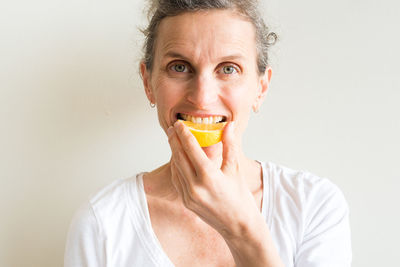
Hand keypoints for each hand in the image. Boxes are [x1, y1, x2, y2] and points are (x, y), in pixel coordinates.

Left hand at [167, 120, 258, 237]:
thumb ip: (230, 145)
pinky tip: (178, 159)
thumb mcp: (235, 169)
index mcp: (209, 176)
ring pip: (176, 168)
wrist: (238, 225)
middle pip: (179, 157)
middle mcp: (195, 187)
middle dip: (174, 140)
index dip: (184, 134)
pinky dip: (176, 167)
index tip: (179, 123)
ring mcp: (188, 196)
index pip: (191, 149)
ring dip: (174, 153)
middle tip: (173, 128)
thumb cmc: (240, 198)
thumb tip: (228, 126)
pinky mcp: (186, 202)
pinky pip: (177, 180)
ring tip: (175, 140)